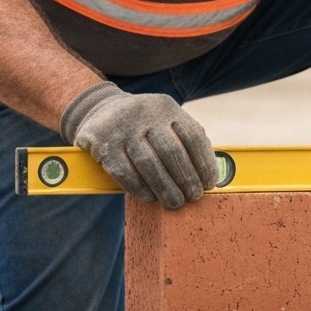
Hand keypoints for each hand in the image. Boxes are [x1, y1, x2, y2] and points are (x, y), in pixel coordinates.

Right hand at [60, 83, 218, 206]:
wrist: (101, 110)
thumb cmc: (143, 123)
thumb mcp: (164, 119)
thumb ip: (184, 139)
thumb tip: (207, 174)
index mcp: (166, 107)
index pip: (192, 135)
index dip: (204, 162)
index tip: (210, 183)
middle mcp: (145, 114)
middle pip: (171, 151)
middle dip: (186, 178)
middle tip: (194, 197)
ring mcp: (122, 128)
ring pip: (149, 163)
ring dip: (165, 188)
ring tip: (175, 203)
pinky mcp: (103, 144)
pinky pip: (125, 172)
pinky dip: (140, 189)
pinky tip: (150, 198)